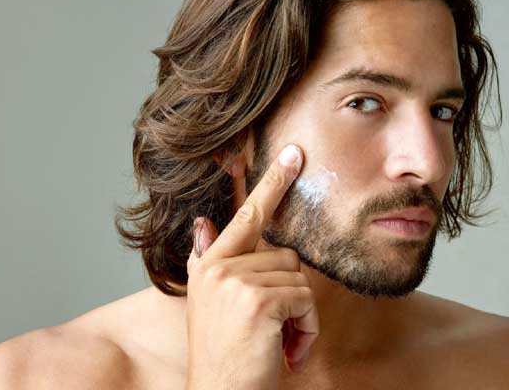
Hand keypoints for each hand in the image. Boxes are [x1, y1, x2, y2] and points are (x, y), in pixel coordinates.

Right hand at [185, 144, 319, 389]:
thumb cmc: (225, 354)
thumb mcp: (210, 304)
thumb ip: (208, 261)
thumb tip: (202, 221)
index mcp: (209, 265)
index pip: (244, 216)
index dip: (270, 184)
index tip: (291, 155)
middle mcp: (217, 267)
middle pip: (285, 256)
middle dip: (290, 295)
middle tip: (273, 330)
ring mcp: (235, 281)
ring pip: (298, 280)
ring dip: (299, 317)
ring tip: (277, 343)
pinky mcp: (258, 299)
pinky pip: (305, 301)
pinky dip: (306, 330)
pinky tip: (285, 351)